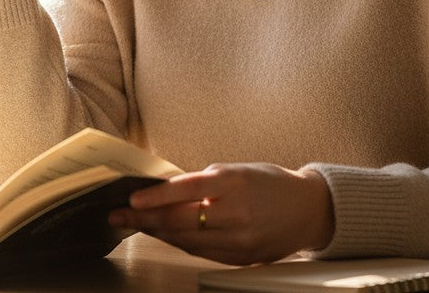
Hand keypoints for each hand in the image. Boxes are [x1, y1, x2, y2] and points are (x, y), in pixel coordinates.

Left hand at [107, 163, 333, 264]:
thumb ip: (204, 181)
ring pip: (186, 240)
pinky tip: (163, 235)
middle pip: (180, 221)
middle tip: (118, 215)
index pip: (186, 190)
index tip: (131, 199)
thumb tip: (165, 190)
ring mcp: (239, 240)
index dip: (155, 197)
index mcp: (234, 183)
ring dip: (157, 232)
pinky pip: (201, 252)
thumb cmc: (270, 183)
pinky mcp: (241, 258)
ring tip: (135, 224)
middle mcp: (236, 213)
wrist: (309, 210)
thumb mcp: (238, 170)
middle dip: (144, 219)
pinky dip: (179, 243)